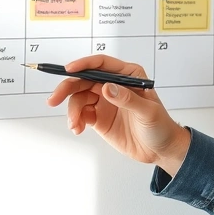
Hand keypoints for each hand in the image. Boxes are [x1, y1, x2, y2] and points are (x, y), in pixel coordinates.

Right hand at [46, 54, 189, 175]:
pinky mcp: (98, 117)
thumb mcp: (148, 112)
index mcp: (128, 75)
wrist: (160, 150)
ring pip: (78, 97)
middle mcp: (114, 85)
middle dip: (67, 88)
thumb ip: (128, 100)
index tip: (68, 70)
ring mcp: (105, 101)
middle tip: (53, 99)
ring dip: (71, 110)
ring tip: (75, 125)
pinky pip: (80, 113)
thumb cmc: (160, 126)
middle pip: (84, 79)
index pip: (102, 64)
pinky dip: (75, 120)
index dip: (84, 64)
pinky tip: (77, 129)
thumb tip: (107, 88)